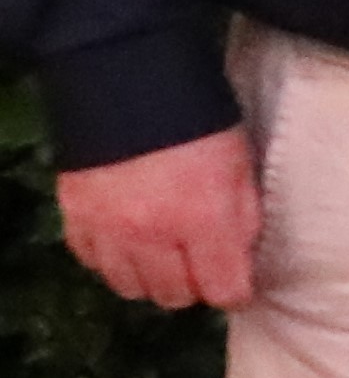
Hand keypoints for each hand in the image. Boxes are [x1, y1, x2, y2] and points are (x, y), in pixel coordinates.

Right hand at [54, 126, 259, 310]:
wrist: (130, 81)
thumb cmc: (200, 123)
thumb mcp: (242, 168)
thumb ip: (243, 220)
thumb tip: (241, 263)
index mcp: (204, 220)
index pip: (223, 290)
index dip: (234, 289)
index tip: (236, 281)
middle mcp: (152, 234)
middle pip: (173, 296)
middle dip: (192, 285)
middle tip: (199, 263)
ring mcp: (108, 228)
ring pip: (130, 287)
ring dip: (150, 277)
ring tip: (162, 253)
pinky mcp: (76, 215)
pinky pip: (92, 261)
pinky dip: (111, 258)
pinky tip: (126, 240)